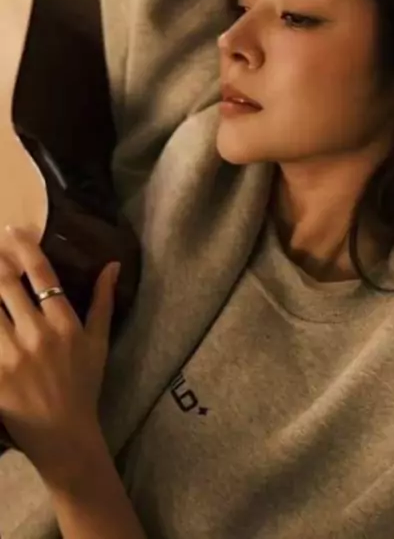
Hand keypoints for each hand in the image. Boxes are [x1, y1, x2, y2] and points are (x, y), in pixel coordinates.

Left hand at [0, 227, 119, 482]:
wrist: (65, 436)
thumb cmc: (84, 385)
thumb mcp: (99, 342)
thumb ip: (102, 301)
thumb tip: (111, 264)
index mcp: (63, 324)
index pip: (41, 275)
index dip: (25, 248)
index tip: (13, 230)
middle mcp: (36, 335)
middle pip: (6, 287)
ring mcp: (12, 357)